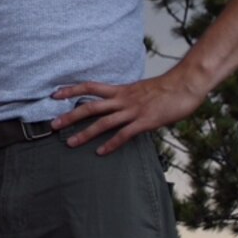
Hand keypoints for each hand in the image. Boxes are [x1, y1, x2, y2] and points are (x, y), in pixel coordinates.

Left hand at [51, 76, 204, 153]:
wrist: (185, 84)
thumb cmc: (166, 88)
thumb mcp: (141, 90)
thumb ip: (128, 98)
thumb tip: (120, 105)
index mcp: (121, 90)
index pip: (90, 87)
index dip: (71, 90)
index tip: (54, 95)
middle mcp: (123, 99)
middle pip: (90, 107)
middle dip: (70, 116)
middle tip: (53, 125)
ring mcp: (133, 111)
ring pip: (103, 123)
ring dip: (85, 134)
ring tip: (70, 143)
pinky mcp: (145, 122)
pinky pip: (124, 134)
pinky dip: (111, 144)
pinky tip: (101, 153)